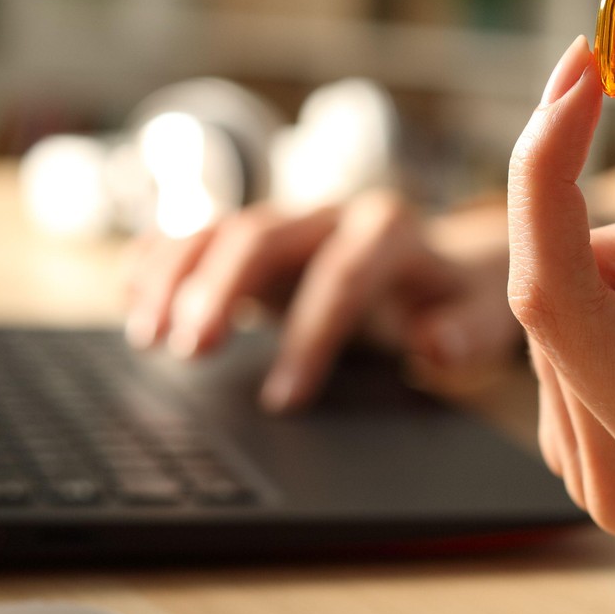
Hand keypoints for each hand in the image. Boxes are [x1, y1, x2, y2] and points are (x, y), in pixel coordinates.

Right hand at [126, 191, 521, 410]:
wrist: (449, 262)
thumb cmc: (463, 299)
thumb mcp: (484, 317)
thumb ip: (464, 330)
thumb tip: (432, 344)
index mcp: (391, 231)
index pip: (343, 276)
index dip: (309, 335)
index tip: (283, 399)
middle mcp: (332, 214)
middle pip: (262, 235)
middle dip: (220, 289)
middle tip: (188, 351)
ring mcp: (288, 221)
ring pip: (220, 230)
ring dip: (175, 276)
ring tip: (144, 335)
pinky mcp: (258, 236)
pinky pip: (199, 233)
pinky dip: (162, 257)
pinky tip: (130, 290)